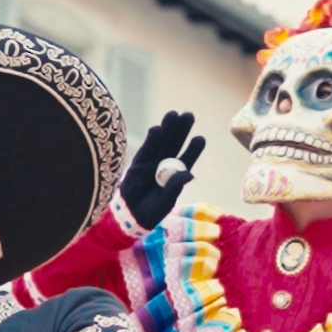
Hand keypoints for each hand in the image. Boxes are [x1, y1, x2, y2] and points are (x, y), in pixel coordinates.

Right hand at [119, 111, 205, 230]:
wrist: (130, 216)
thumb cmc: (151, 212)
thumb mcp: (165, 202)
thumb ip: (175, 187)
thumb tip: (189, 173)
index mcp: (176, 175)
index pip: (186, 159)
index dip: (193, 149)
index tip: (200, 138)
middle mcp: (164, 165)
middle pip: (174, 144)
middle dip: (181, 130)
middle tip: (189, 115)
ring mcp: (151, 162)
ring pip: (161, 142)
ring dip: (168, 129)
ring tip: (173, 114)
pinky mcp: (138, 163)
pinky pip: (146, 149)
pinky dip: (151, 140)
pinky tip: (157, 129)